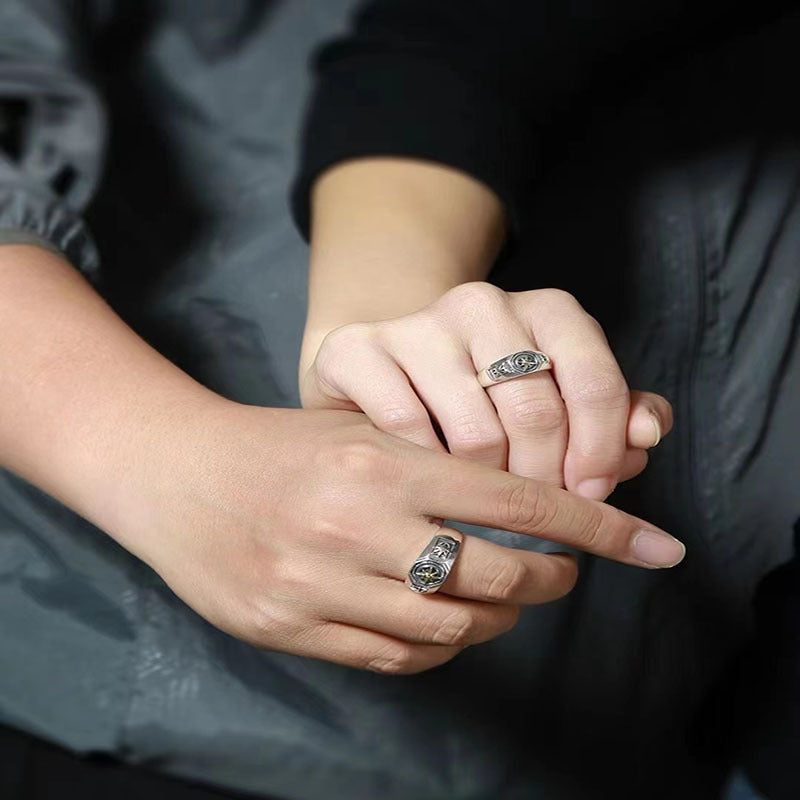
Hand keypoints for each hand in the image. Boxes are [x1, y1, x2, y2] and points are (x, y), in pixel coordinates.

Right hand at [0, 246, 683, 677]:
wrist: (176, 474)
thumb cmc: (280, 444)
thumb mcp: (359, 428)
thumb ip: (435, 466)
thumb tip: (523, 511)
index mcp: (381, 465)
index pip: (515, 499)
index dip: (594, 524)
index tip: (652, 545)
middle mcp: (356, 528)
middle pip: (496, 574)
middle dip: (550, 576)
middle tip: (562, 569)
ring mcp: (322, 587)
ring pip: (452, 626)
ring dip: (499, 615)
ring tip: (506, 594)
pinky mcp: (294, 630)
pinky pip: (399, 657)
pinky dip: (444, 644)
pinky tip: (447, 621)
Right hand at [300, 282, 672, 501]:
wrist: (386, 373)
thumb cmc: (484, 398)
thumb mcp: (555, 401)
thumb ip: (609, 418)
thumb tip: (646, 436)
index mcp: (546, 310)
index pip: (594, 380)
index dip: (600, 451)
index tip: (591, 499)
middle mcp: (483, 304)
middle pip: (535, 413)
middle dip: (544, 483)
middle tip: (535, 521)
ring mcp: (418, 324)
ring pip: (474, 433)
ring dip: (486, 489)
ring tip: (485, 507)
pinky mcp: (357, 350)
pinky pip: (407, 431)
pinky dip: (426, 472)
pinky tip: (431, 485)